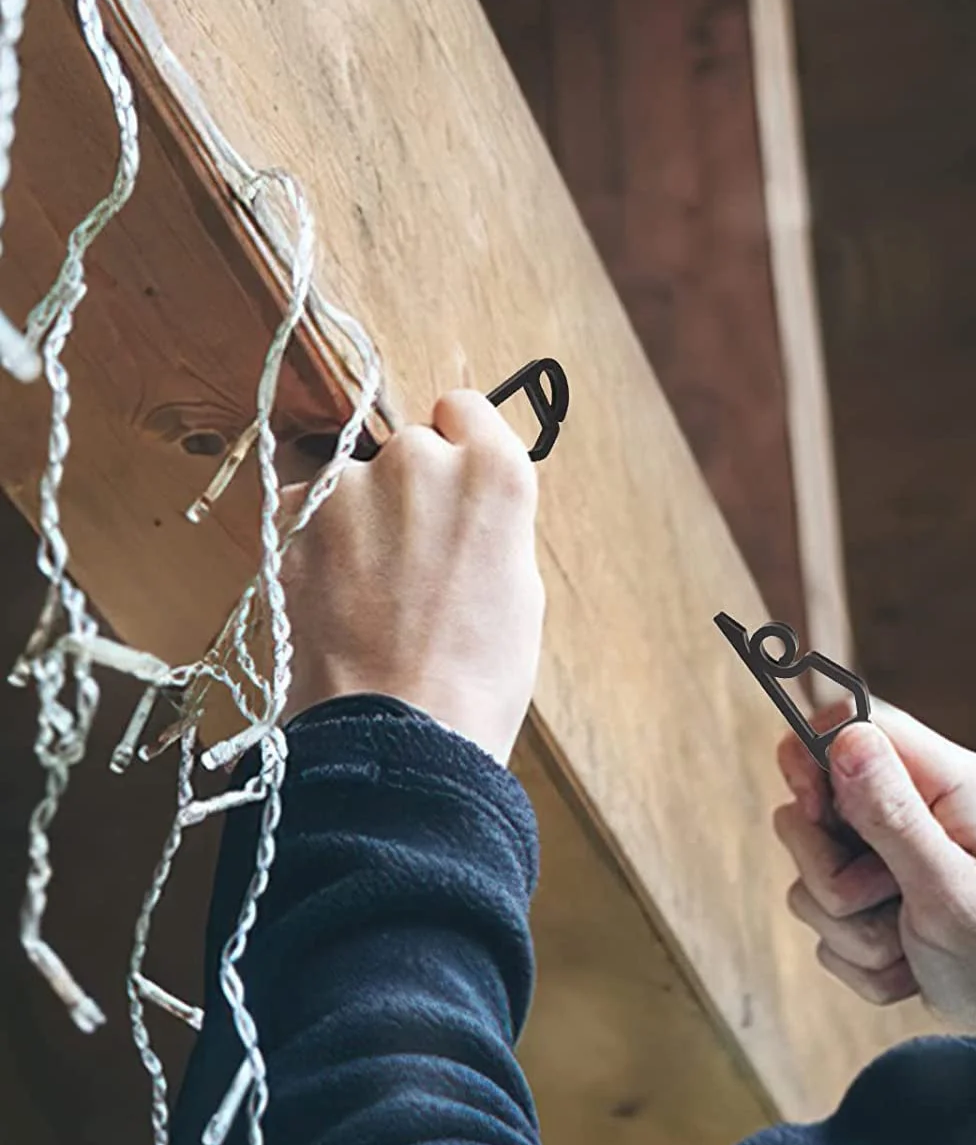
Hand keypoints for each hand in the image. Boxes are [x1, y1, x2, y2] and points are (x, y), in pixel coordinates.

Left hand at [281, 389, 544, 767]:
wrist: (398, 735)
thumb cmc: (475, 678)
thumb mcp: (517, 587)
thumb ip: (488, 522)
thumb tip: (462, 506)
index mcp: (493, 473)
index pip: (466, 409)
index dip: (459, 443)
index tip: (452, 474)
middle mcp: (419, 460)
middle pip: (410, 447)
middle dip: (409, 492)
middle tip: (415, 563)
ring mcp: (348, 486)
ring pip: (352, 483)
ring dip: (358, 519)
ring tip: (372, 596)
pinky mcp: (289, 520)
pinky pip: (305, 513)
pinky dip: (315, 546)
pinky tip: (337, 601)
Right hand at [773, 697, 975, 1033]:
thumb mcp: (951, 890)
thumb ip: (894, 815)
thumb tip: (845, 737)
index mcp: (948, 784)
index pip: (852, 723)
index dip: (813, 757)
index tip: (812, 809)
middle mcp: (919, 809)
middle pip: (815, 805)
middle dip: (833, 872)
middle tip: (886, 902)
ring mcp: (894, 856)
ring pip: (813, 873)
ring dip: (850, 928)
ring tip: (908, 947)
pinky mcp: (878, 902)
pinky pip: (826, 921)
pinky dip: (860, 958)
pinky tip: (908, 969)